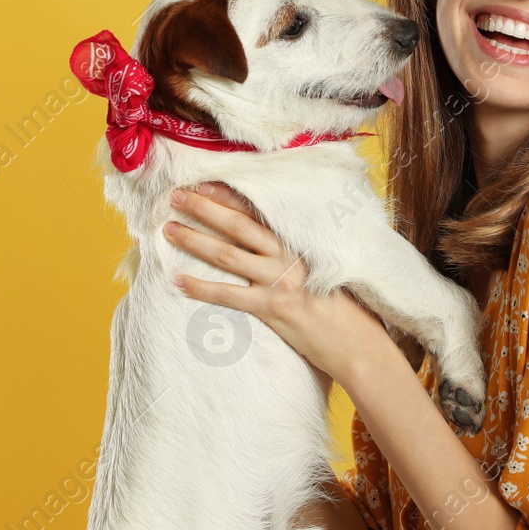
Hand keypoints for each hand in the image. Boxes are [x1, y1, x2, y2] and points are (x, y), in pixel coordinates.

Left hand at [163, 183, 393, 387]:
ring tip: (169, 230)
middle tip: (176, 197)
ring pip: (228, 254)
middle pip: (238, 225)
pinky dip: (201, 288)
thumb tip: (272, 246)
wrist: (359, 345)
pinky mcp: (274, 308)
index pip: (259, 212)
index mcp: (300, 244)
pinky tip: (179, 281)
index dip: (229, 196)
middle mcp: (288, 257)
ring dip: (195, 240)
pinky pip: (229, 295)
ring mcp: (280, 281)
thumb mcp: (325, 271)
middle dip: (204, 208)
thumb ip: (300, 256)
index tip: (204, 184)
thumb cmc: (347, 310)